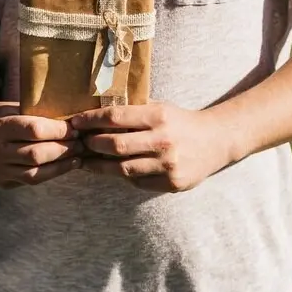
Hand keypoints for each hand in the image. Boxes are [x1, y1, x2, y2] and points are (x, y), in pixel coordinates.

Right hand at [0, 102, 84, 187]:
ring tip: (77, 157)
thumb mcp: (15, 107)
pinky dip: (51, 173)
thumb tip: (75, 121)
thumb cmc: (3, 114)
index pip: (33, 130)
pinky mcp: (2, 182)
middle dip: (63, 149)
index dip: (58, 130)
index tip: (75, 128)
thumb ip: (38, 115)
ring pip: (35, 172)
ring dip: (61, 165)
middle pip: (36, 154)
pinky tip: (65, 166)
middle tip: (81, 143)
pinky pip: (31, 180)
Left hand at [70, 103, 237, 192]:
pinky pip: (137, 182)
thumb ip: (133, 112)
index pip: (116, 117)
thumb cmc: (179, 122)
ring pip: (123, 169)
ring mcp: (168, 165)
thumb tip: (94, 114)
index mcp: (158, 116)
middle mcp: (163, 141)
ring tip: (86, 160)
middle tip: (78, 143)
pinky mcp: (171, 183)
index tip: (75, 122)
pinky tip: (112, 169)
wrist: (215, 141)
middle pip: (115, 145)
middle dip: (91, 144)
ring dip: (99, 165)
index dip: (91, 120)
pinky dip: (122, 176)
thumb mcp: (159, 107)